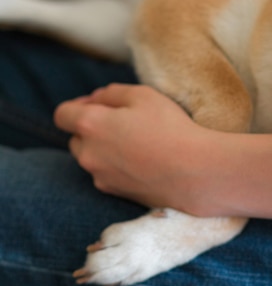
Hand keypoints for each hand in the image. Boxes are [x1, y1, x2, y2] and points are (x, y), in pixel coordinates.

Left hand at [54, 83, 205, 208]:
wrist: (195, 172)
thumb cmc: (170, 128)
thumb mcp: (144, 95)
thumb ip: (112, 93)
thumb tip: (96, 99)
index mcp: (90, 125)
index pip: (62, 114)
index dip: (78, 106)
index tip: (100, 105)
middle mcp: (87, 154)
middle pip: (75, 138)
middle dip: (92, 128)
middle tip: (125, 122)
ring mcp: (100, 176)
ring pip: (91, 158)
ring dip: (105, 148)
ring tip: (138, 143)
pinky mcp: (115, 193)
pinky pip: (107, 174)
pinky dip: (118, 166)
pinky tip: (144, 160)